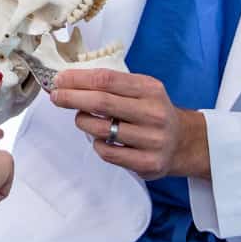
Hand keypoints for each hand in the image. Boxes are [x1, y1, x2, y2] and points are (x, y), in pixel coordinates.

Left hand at [49, 68, 209, 180]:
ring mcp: (152, 140)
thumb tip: (70, 81)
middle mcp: (153, 113)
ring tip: (82, 118)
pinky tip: (101, 138)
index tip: (60, 79)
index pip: (107, 79)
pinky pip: (107, 152)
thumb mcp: (142, 90)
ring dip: (83, 122)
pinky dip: (96, 143)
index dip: (79, 79)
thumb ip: (113, 85)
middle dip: (72, 98)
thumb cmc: (153, 111)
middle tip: (56, 96)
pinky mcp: (147, 162)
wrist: (184, 142)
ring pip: (101, 130)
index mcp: (150, 89)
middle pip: (102, 103)